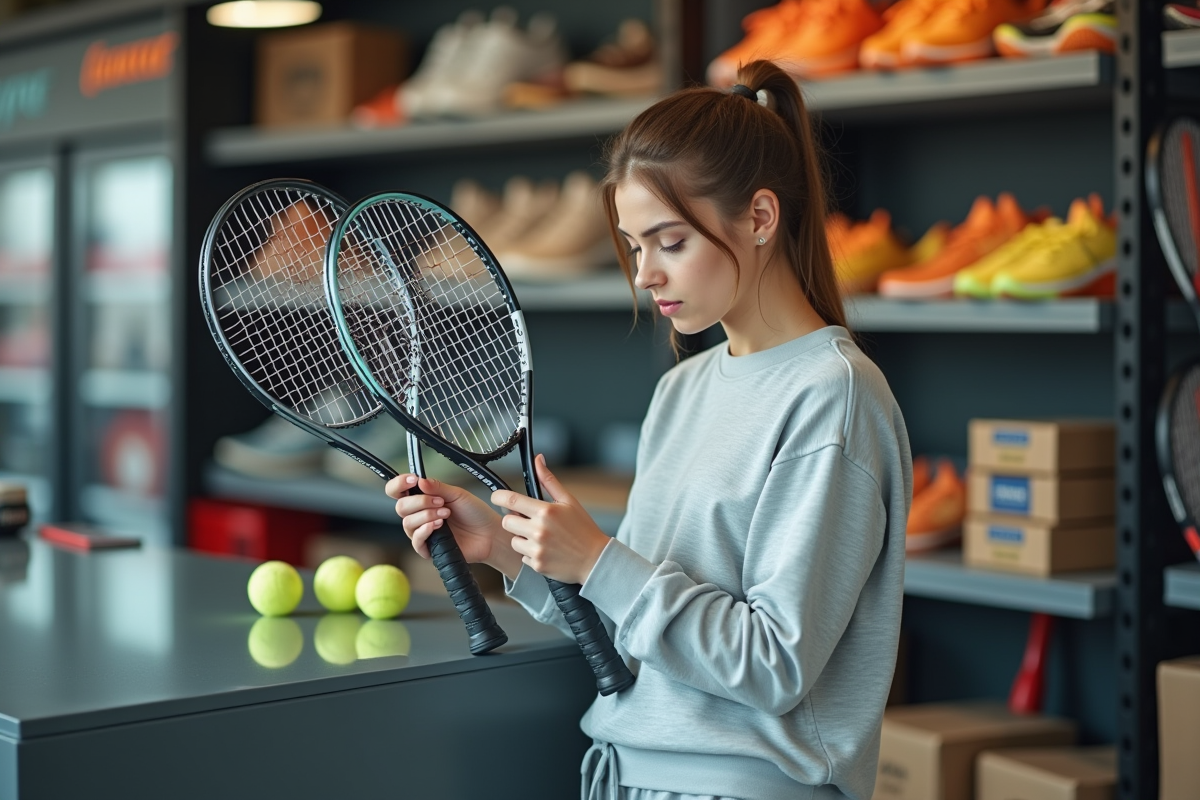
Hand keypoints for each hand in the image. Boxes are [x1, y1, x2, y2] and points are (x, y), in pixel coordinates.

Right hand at [386, 474, 517, 575]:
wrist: (489, 533)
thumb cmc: (475, 513)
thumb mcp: (457, 494)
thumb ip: (438, 487)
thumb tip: (419, 480)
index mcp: (423, 499)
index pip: (398, 491)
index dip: (399, 484)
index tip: (412, 479)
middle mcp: (419, 515)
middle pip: (400, 507)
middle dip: (419, 502)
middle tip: (440, 502)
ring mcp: (423, 532)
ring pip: (407, 523)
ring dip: (426, 515)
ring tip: (445, 514)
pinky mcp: (428, 549)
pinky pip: (416, 541)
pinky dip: (425, 531)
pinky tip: (438, 526)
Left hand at [491, 454, 610, 584]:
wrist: (596, 559)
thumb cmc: (583, 529)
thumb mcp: (569, 501)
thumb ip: (549, 481)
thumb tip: (537, 460)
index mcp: (546, 511)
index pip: (511, 500)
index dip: (498, 497)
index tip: (496, 497)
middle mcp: (539, 530)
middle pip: (507, 522)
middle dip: (514, 520)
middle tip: (528, 521)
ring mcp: (537, 549)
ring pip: (513, 540)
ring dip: (522, 538)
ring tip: (540, 538)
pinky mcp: (537, 565)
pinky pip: (522, 556)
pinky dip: (531, 553)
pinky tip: (546, 550)